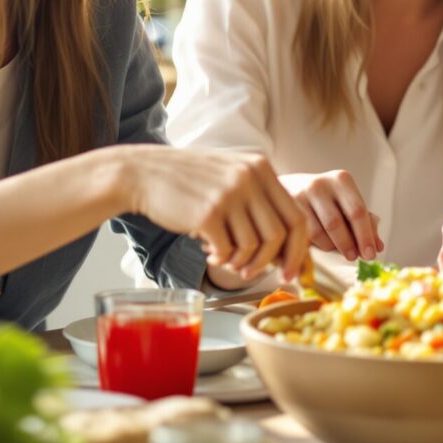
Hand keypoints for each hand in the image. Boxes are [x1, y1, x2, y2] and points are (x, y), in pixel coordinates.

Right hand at [115, 146, 309, 282]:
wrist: (143, 173)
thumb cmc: (188, 181)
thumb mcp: (230, 176)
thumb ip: (259, 202)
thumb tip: (287, 249)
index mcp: (260, 168)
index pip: (296, 216)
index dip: (299, 249)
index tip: (292, 270)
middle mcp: (249, 177)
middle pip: (280, 234)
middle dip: (272, 263)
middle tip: (255, 275)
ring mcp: (229, 194)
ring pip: (254, 246)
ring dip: (242, 262)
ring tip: (225, 259)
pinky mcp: (208, 212)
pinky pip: (228, 250)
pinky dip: (222, 260)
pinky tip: (210, 253)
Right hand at [280, 169, 382, 261]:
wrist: (290, 188)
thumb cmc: (328, 200)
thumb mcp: (348, 205)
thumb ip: (366, 224)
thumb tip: (378, 247)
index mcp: (342, 180)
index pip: (357, 211)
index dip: (365, 236)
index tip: (371, 255)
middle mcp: (320, 184)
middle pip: (336, 223)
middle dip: (348, 244)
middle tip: (354, 257)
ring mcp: (301, 195)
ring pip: (319, 232)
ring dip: (332, 247)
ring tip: (338, 249)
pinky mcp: (287, 210)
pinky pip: (305, 236)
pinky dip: (317, 245)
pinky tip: (323, 244)